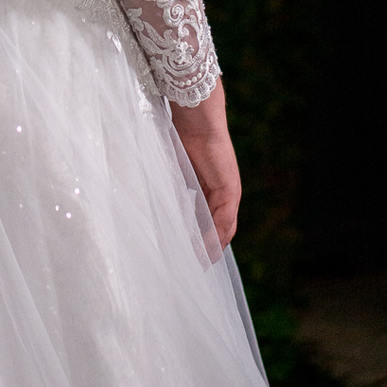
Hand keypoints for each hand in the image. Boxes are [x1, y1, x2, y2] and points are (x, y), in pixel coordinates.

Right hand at [169, 80, 241, 250]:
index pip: (208, 223)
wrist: (195, 119)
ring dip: (210, 249)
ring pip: (224, 230)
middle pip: (218, 231)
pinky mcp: (230, 191)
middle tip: (190, 267)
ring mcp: (229, 193)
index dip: (199, 241)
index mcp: (210, 190)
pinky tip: (203, 250)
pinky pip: (224, 221)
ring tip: (195, 263)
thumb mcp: (175, 172)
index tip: (185, 257)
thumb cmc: (182, 139)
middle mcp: (223, 195)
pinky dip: (214, 238)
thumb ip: (172, 191)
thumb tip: (156, 212)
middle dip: (205, 251)